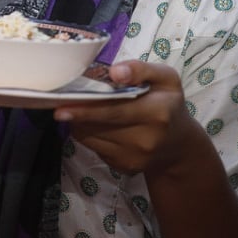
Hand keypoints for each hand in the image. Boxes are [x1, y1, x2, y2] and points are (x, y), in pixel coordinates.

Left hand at [53, 60, 196, 176]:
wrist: (179, 146)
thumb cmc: (168, 104)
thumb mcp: (166, 79)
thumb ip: (141, 69)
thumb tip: (115, 72)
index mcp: (157, 113)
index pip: (113, 111)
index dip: (85, 110)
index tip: (61, 107)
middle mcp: (146, 139)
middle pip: (97, 126)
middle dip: (76, 116)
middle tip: (58, 108)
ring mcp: (134, 157)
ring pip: (90, 138)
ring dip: (80, 124)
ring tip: (83, 110)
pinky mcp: (123, 168)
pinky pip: (94, 148)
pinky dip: (88, 135)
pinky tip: (97, 125)